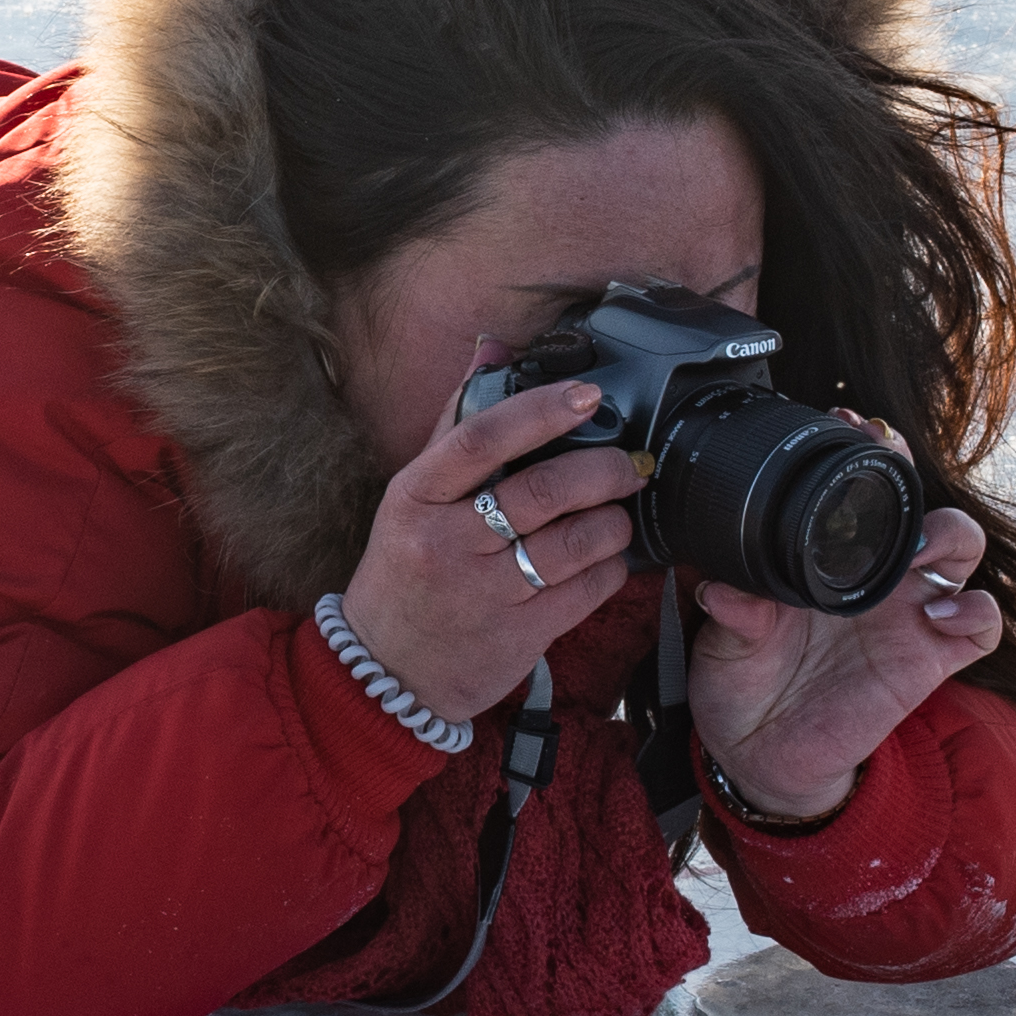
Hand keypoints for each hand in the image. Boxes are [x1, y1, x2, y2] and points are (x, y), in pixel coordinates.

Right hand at [333, 338, 653, 721]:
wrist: (388, 669)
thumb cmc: (404, 568)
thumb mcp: (411, 495)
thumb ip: (455, 423)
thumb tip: (492, 347)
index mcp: (414, 495)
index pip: (481, 438)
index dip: (541, 412)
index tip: (587, 395)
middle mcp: (446, 541)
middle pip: (543, 491)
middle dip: (603, 470)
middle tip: (627, 463)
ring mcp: (484, 591)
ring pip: (576, 542)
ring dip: (614, 521)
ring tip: (618, 512)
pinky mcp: (520, 635)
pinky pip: (588, 589)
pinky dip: (612, 567)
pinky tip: (609, 557)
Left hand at [691, 485, 999, 824]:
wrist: (755, 749)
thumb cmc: (742, 679)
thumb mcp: (727, 639)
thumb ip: (734, 611)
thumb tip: (723, 588)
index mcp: (824, 555)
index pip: (861, 491)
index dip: (866, 453)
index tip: (848, 425)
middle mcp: (872, 576)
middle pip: (920, 506)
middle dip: (914, 480)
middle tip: (886, 477)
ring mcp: (905, 614)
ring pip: (961, 553)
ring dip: (950, 537)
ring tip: (918, 548)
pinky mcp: (928, 661)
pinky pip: (979, 628)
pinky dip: (975, 612)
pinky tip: (939, 614)